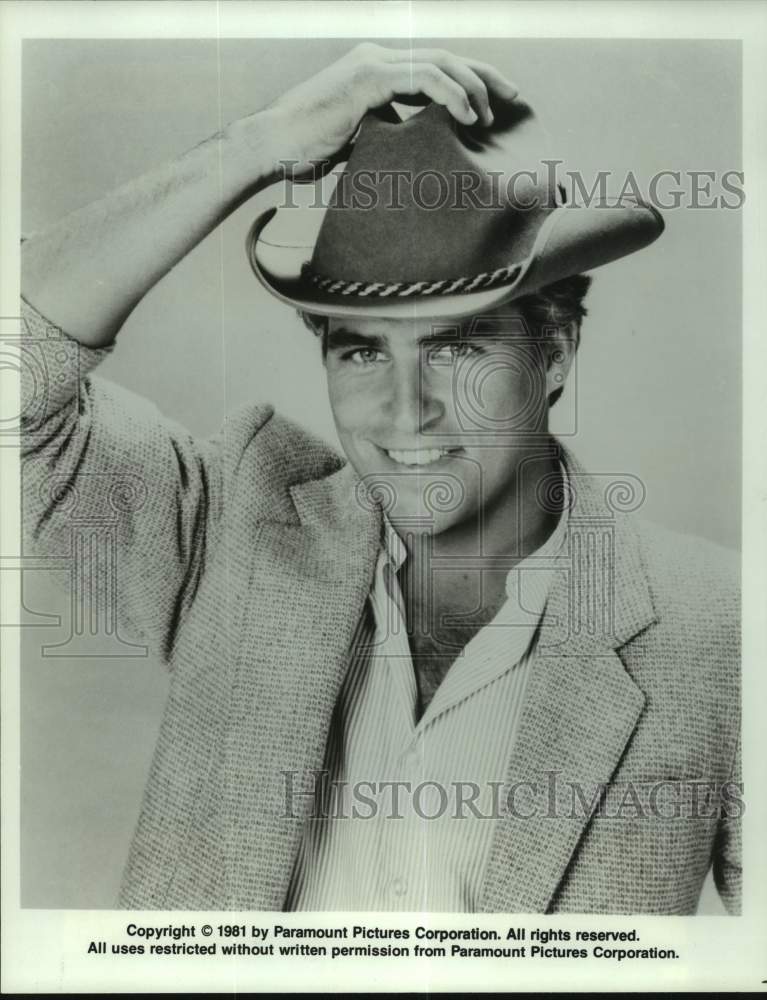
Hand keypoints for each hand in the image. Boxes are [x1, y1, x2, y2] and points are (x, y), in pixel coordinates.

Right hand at [260, 42, 518, 176]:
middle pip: (446, 59)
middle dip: (485, 77)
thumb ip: (389, 136)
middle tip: (514, 100)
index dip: (469, 83)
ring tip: (489, 118)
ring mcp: (373, 64)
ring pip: (440, 63)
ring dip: (471, 88)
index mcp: (377, 72)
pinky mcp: (368, 78)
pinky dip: (451, 94)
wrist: (271, 147)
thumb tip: (418, 155)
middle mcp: (378, 59)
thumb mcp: (360, 143)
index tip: (495, 107)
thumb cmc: (307, 152)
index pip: (434, 70)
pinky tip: (466, 116)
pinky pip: (423, 78)